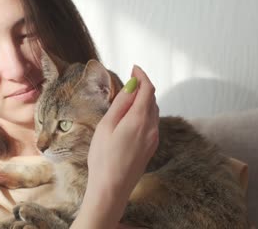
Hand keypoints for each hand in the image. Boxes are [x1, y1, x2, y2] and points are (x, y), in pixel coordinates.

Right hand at [81, 65, 159, 226]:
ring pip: (154, 111)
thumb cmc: (103, 158)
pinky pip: (152, 123)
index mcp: (139, 119)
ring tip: (130, 95)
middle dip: (144, 86)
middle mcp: (151, 128)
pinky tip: (133, 115)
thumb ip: (121, 104)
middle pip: (153, 99)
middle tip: (130, 80)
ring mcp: (153, 139)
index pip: (148, 89)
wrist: (112, 188)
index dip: (142, 76)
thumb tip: (132, 85)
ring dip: (145, 99)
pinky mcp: (151, 147)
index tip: (134, 68)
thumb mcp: (106, 126)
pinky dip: (145, 112)